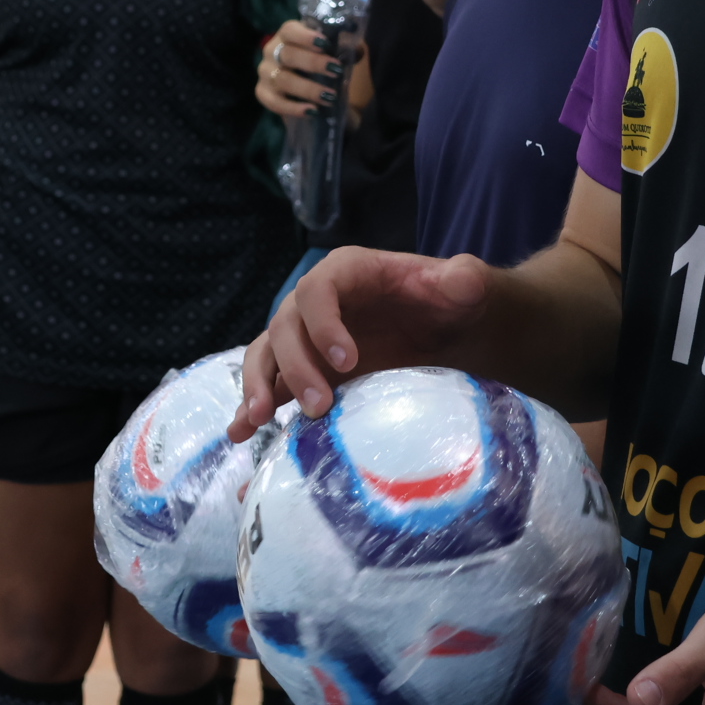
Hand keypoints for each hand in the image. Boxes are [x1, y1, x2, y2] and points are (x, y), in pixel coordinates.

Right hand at [229, 246, 490, 439]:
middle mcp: (316, 302)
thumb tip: (462, 279)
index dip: (323, 323)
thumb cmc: (452, 303)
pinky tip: (240, 432)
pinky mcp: (306, 370)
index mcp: (347, 272)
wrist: (449, 333)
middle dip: (296, 367)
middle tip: (319, 407)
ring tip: (260, 420)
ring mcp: (306, 338)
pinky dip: (252, 405)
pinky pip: (270, 383)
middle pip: (286, 327)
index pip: (318, 289)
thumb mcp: (464, 288)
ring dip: (259, 385)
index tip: (348, 361)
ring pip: (266, 355)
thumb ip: (463, 279)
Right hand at [256, 21, 344, 119]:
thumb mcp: (335, 54)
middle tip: (336, 71)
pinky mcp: (263, 94)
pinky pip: (274, 102)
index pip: (290, 30)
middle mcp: (272, 51)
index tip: (325, 44)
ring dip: (308, 89)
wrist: (311, 91)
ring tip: (330, 97)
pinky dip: (293, 108)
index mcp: (287, 35)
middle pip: (287, 55)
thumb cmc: (322, 65)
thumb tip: (357, 50)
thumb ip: (345, 49)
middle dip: (313, 63)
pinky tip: (312, 111)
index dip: (305, 36)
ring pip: (282, 80)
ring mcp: (266, 73)